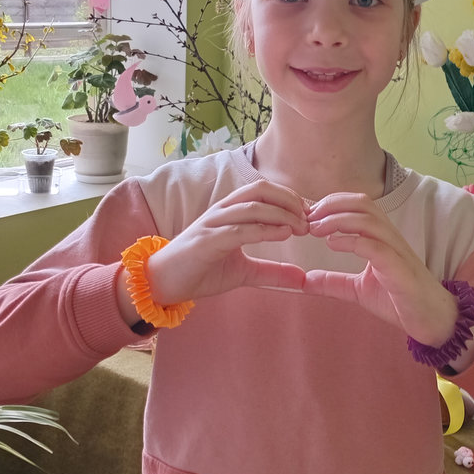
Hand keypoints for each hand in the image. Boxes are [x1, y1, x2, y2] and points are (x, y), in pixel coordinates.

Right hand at [144, 180, 309, 303]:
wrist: (163, 283)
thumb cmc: (201, 271)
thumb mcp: (244, 272)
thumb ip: (272, 272)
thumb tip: (303, 279)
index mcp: (230, 212)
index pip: (264, 191)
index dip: (290, 198)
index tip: (311, 216)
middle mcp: (222, 211)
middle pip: (261, 190)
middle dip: (289, 200)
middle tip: (309, 220)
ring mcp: (213, 224)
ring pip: (252, 206)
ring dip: (281, 214)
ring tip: (301, 228)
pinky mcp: (207, 241)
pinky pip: (239, 229)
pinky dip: (264, 230)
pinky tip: (283, 234)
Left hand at [301, 192, 457, 346]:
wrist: (431, 320)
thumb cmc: (399, 300)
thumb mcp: (358, 290)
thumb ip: (333, 282)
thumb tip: (304, 280)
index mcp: (381, 237)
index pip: (357, 204)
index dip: (331, 203)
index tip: (307, 215)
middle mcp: (390, 238)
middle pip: (362, 203)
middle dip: (331, 205)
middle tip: (308, 219)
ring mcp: (397, 252)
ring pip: (369, 220)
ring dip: (338, 220)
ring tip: (316, 230)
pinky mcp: (400, 271)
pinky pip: (377, 247)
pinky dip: (353, 241)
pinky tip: (333, 245)